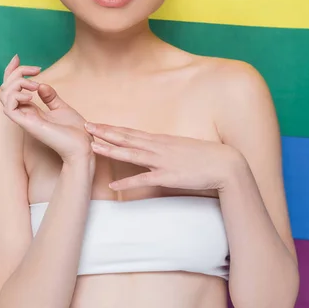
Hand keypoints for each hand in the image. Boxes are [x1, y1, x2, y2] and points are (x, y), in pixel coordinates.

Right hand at [0, 54, 94, 167]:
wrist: (82, 146)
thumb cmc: (74, 131)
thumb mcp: (62, 107)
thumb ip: (50, 97)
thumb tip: (41, 85)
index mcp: (31, 110)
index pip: (12, 89)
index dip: (12, 71)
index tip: (18, 57)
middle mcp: (25, 114)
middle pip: (5, 88)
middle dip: (16, 72)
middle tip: (37, 70)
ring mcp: (25, 119)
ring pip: (4, 95)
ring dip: (17, 82)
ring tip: (35, 84)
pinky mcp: (28, 124)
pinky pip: (9, 107)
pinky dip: (16, 95)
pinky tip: (31, 94)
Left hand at [85, 122, 237, 191]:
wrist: (224, 163)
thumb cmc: (203, 156)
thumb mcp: (179, 147)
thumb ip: (163, 148)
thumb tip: (150, 149)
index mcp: (159, 139)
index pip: (130, 132)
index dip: (111, 128)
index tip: (95, 123)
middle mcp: (157, 146)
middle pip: (126, 137)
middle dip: (104, 132)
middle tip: (85, 126)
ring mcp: (161, 160)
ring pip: (131, 153)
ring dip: (111, 150)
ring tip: (92, 146)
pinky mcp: (168, 176)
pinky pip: (144, 180)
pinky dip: (127, 182)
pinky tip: (113, 185)